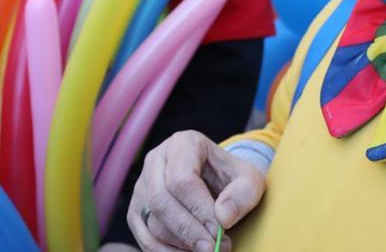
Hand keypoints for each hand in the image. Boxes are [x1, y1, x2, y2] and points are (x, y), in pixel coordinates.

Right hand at [128, 131, 265, 251]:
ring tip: (210, 249)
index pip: (182, 179)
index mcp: (183, 144)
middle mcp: (156, 161)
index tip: (220, 231)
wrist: (217, 181)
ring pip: (151, 221)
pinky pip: (145, 238)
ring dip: (180, 243)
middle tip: (212, 249)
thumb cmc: (231, 178)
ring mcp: (142, 186)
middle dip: (188, 230)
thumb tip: (222, 217)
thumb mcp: (249, 179)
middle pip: (161, 200)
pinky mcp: (137, 210)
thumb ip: (243, 194)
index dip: (199, 209)